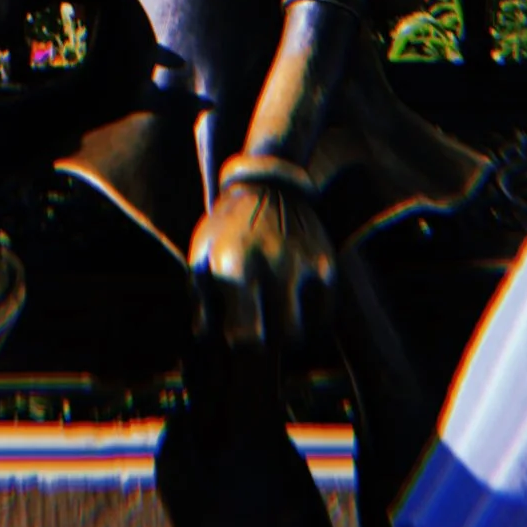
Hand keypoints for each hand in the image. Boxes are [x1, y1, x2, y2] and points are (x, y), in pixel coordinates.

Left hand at [189, 171, 336, 354]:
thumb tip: (207, 335)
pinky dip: (311, 316)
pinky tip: (297, 305)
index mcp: (235, 264)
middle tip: (258, 332)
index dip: (238, 339)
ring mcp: (302, 264)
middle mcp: (272, 265)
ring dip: (286, 334)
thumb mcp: (204, 252)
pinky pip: (323, 311)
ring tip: (275, 320)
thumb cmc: (228, 224)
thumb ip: (201, 296)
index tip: (236, 331)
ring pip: (299, 333)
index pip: (243, 335)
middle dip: (265, 342)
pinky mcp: (325, 261)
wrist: (267, 183)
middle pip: (274, 339)